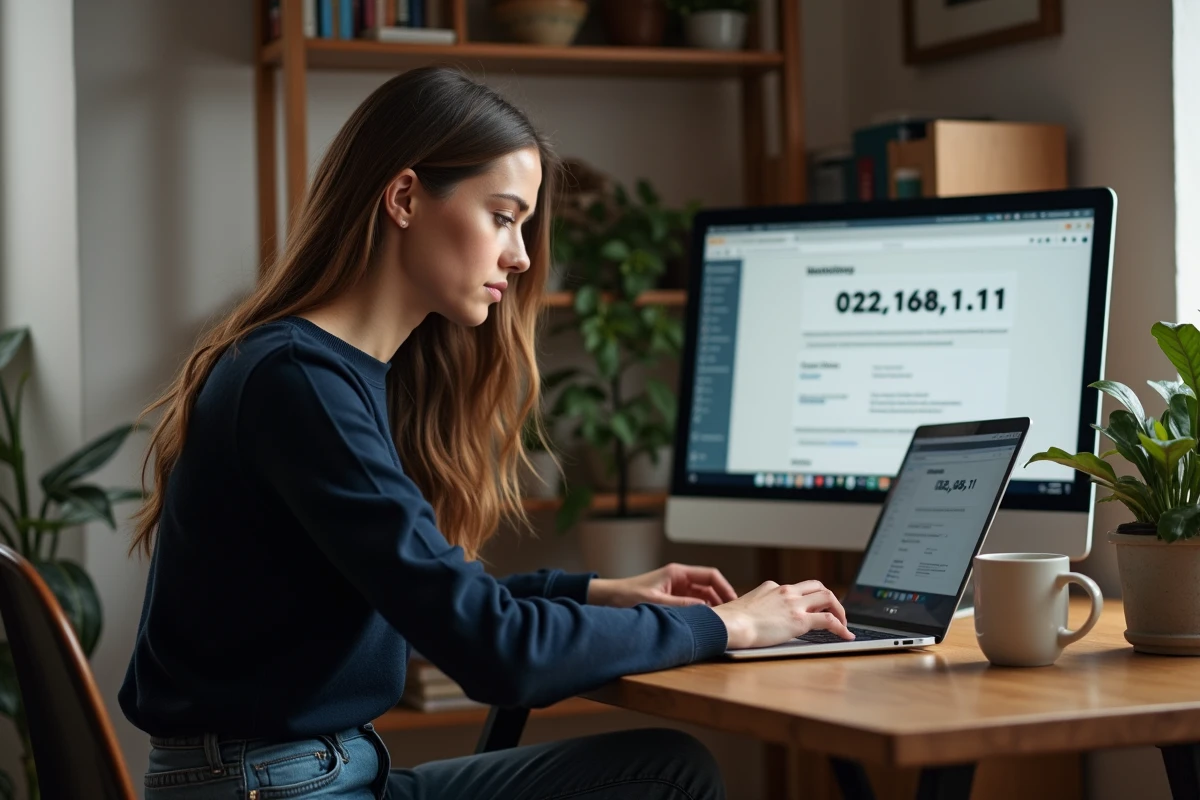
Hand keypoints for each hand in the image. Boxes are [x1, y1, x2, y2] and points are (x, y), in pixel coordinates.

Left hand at [587, 563, 738, 608]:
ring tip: (719, 623)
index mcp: (677, 573)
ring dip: (711, 609)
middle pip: (710, 588)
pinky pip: (693, 606)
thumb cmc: (626, 596)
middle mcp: (679, 579)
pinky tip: (703, 625)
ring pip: (703, 598)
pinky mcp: (672, 600)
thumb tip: (706, 612)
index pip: (710, 576)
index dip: (725, 588)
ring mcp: (677, 590)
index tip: (734, 602)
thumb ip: (681, 607)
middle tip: (730, 617)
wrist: (608, 599)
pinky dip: (700, 614)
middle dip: (721, 600)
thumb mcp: (656, 603)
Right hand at [711, 580, 852, 648]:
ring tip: (843, 624)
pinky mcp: (800, 620)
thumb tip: (756, 619)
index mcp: (771, 587)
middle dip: (829, 599)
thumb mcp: (745, 607)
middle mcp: (785, 591)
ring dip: (839, 610)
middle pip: (817, 586)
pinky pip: (829, 620)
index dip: (808, 598)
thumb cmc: (730, 621)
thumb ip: (756, 608)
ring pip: (828, 596)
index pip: (796, 588)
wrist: (730, 624)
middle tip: (834, 612)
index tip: (812, 608)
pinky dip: (841, 627)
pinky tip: (846, 635)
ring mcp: (794, 604)